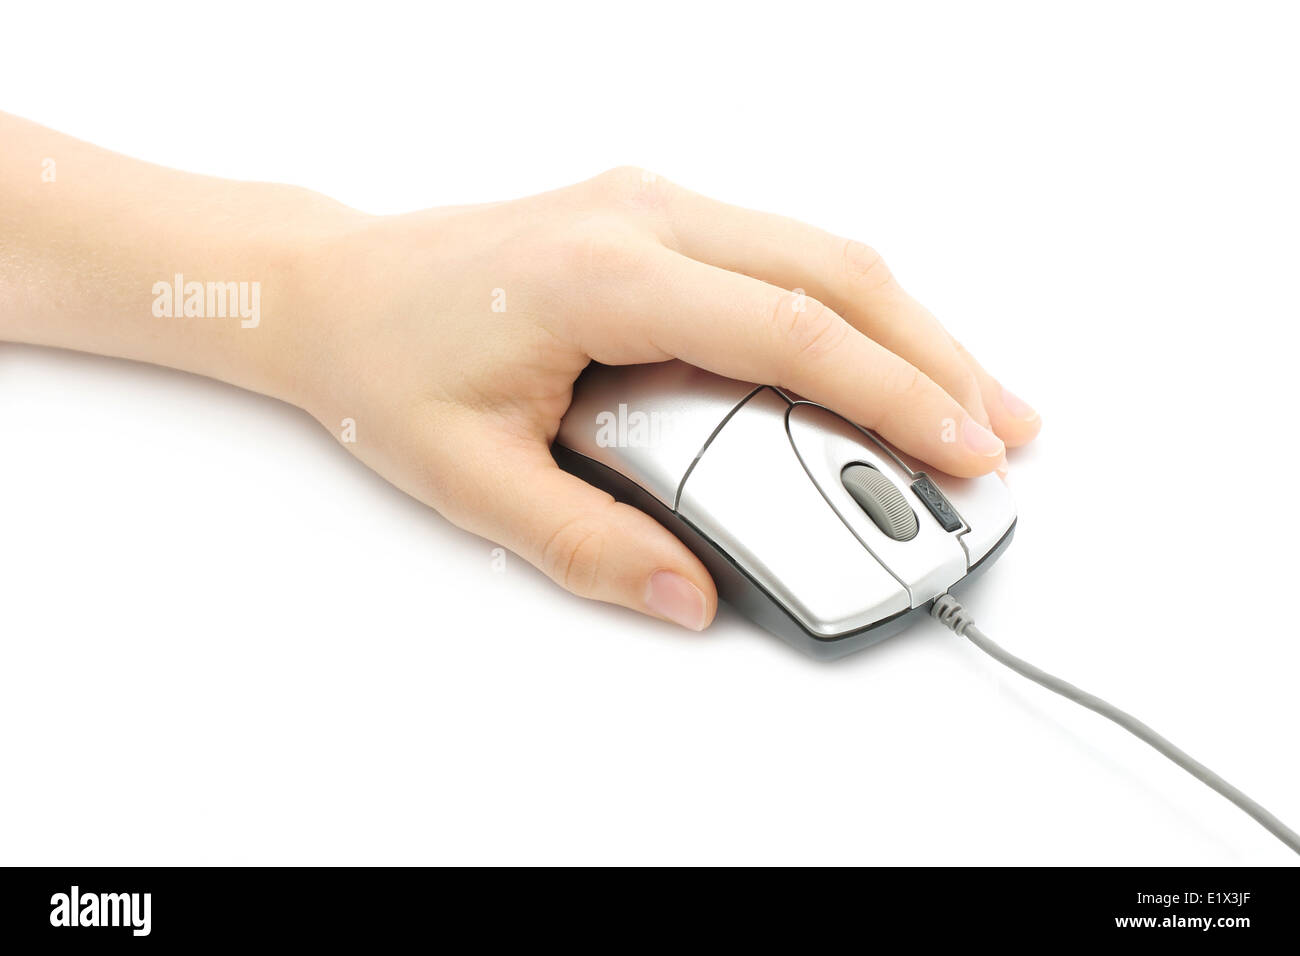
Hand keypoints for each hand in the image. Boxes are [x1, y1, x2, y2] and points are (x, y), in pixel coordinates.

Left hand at [283, 168, 1040, 630]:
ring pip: (820, 251)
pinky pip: (782, 251)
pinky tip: (877, 354)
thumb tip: (689, 592)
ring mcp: (652, 205)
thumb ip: (586, 542)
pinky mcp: (654, 218)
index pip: (791, 329)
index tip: (961, 446)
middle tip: (1001, 429)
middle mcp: (642, 216)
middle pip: (835, 271)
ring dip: (904, 324)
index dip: (894, 391)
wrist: (331, 289)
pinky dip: (848, 306)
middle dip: (935, 353)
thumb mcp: (470, 479)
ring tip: (963, 399)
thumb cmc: (385, 365)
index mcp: (602, 273)